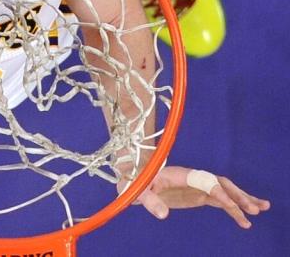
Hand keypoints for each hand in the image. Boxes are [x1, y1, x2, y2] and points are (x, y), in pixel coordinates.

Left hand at [131, 165, 269, 227]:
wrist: (131, 176)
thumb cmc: (133, 181)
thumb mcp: (137, 191)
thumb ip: (149, 201)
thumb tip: (163, 215)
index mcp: (180, 174)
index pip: (204, 180)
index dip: (218, 191)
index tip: (230, 205)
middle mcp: (192, 178)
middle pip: (220, 183)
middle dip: (237, 195)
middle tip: (254, 209)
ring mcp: (196, 186)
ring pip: (224, 190)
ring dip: (242, 199)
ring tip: (262, 209)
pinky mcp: (197, 194)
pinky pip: (219, 200)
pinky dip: (233, 207)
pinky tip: (245, 218)